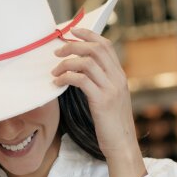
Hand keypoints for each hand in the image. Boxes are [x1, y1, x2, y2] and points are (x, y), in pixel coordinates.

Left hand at [51, 28, 137, 153]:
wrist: (122, 144)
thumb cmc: (112, 123)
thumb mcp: (110, 98)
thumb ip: (101, 82)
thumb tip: (80, 70)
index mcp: (119, 75)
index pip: (105, 45)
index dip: (88, 35)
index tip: (72, 31)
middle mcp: (117, 78)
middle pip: (95, 49)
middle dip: (73, 46)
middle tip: (56, 52)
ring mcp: (111, 88)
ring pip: (86, 62)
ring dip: (66, 63)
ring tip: (54, 72)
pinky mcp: (101, 101)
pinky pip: (80, 80)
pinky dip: (66, 77)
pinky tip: (57, 83)